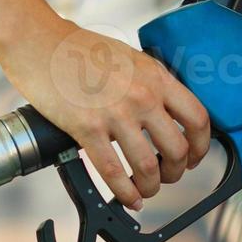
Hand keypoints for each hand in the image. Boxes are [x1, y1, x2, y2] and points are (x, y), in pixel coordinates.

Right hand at [0, 18, 210, 209]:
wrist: (40, 43)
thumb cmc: (79, 50)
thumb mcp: (130, 59)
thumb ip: (150, 85)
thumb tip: (163, 114)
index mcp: (156, 77)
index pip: (197, 118)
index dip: (201, 147)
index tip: (194, 157)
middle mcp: (142, 96)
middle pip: (178, 149)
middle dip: (176, 172)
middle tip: (168, 176)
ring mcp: (116, 114)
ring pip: (148, 167)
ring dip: (151, 186)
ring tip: (146, 190)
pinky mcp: (88, 129)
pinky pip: (114, 173)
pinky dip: (125, 193)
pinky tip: (128, 198)